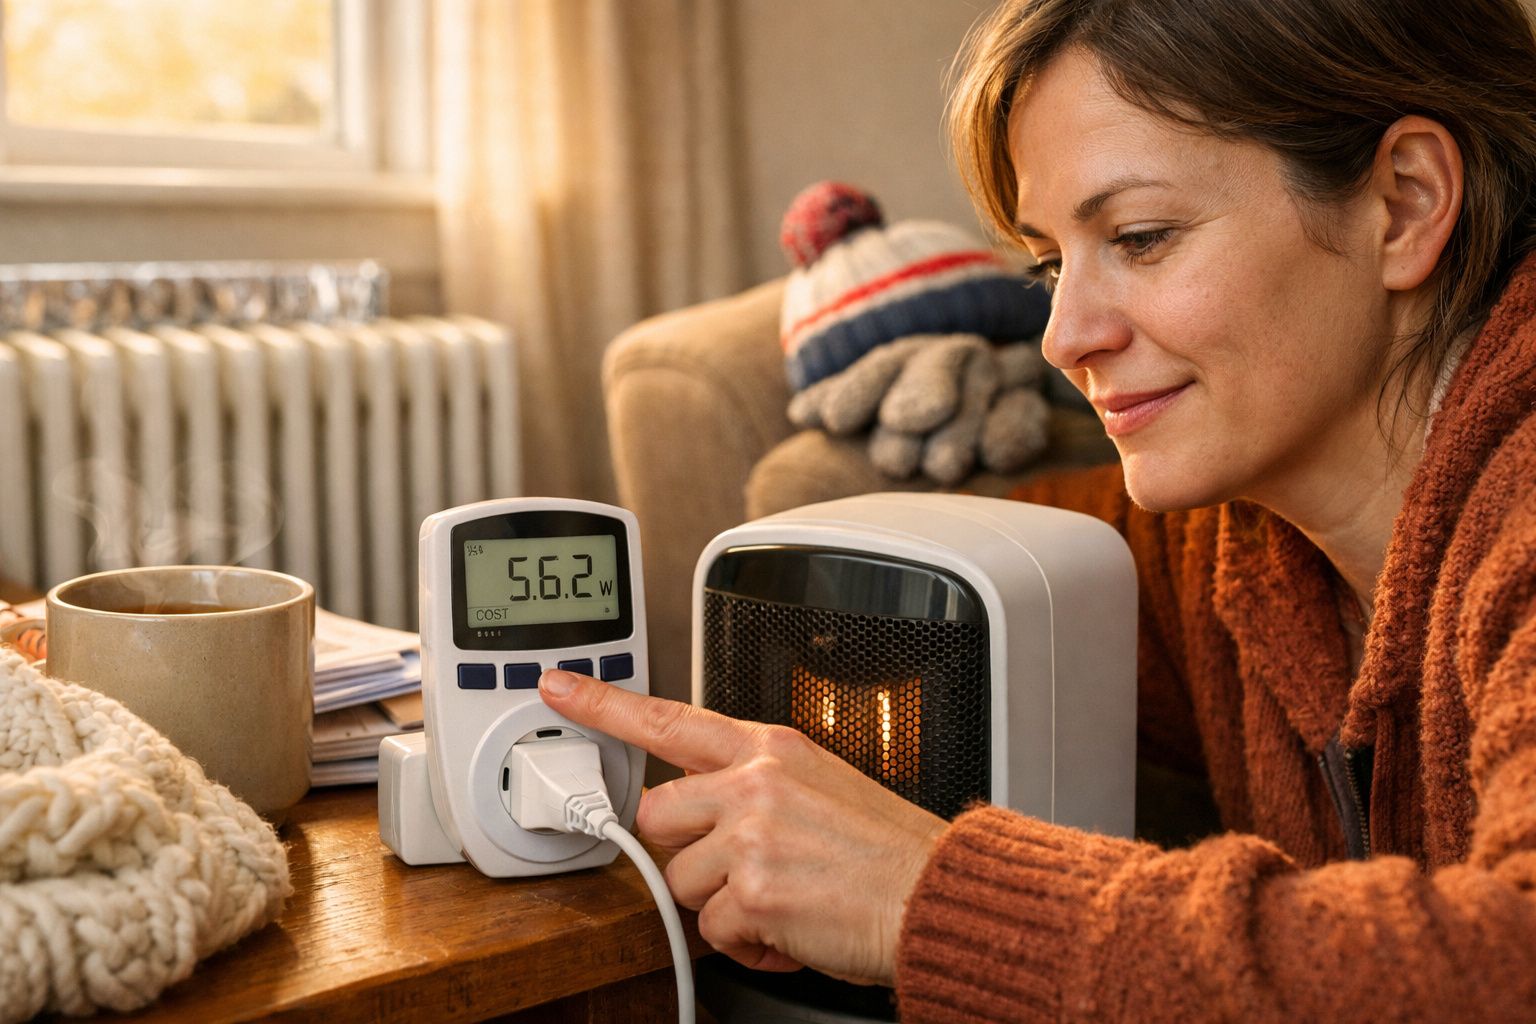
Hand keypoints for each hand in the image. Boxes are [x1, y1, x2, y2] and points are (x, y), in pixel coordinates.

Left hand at [538, 669, 947, 985]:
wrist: (934, 894)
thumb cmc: (888, 849)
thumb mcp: (823, 784)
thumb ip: (758, 784)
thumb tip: (708, 802)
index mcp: (772, 748)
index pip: (671, 717)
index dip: (605, 702)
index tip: (561, 685)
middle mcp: (756, 784)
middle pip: (660, 814)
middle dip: (689, 851)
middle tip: (741, 866)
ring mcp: (751, 837)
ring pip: (683, 881)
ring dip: (725, 904)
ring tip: (781, 900)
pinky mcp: (754, 893)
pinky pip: (716, 930)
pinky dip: (751, 945)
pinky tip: (790, 931)